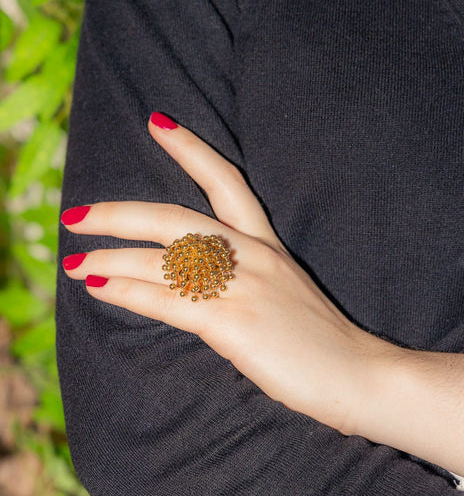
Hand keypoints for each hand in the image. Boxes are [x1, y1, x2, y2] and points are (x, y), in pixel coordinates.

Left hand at [61, 113, 389, 436]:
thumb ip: (243, 279)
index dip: (189, 148)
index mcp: (265, 245)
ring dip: (108, 257)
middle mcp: (250, 254)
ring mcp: (239, 285)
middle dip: (118, 213)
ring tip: (74, 262)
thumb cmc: (320, 341)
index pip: (226, 181)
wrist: (358, 373)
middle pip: (172, 217)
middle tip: (77, 214)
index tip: (157, 122)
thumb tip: (193, 282)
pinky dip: (124, 290)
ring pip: (158, 259)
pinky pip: (164, 298)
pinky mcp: (230, 320)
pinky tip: (97, 287)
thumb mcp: (283, 294)